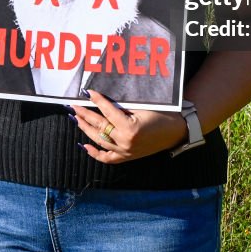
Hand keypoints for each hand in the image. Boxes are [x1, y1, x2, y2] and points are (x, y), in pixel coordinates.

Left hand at [70, 89, 187, 164]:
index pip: (107, 111)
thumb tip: (102, 101)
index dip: (97, 100)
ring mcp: (125, 152)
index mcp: (130, 128)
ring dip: (86, 129)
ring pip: (100, 141)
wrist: (176, 131)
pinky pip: (108, 158)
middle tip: (74, 106)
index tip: (87, 92)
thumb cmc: (162, 114)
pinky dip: (95, 153)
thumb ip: (122, 106)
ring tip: (76, 119)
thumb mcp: (142, 107)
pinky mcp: (127, 157)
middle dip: (85, 115)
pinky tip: (84, 145)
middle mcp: (125, 142)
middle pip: (100, 126)